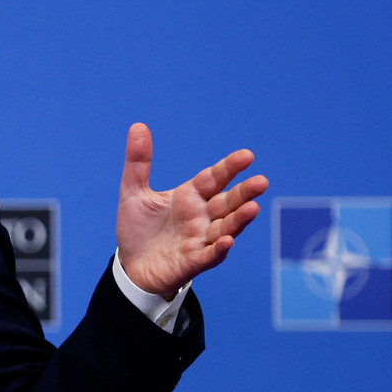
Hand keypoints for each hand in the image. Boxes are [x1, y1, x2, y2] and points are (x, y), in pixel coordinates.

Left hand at [116, 123, 268, 297]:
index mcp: (190, 197)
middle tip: (261, 181)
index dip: (229, 168)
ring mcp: (199, 240)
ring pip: (225, 228)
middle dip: (243, 193)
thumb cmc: (138, 229)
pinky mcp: (192, 262)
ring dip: (239, 219)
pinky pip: (209, 256)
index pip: (213, 179)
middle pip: (227, 203)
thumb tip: (138, 126)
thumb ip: (138, 162)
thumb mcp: (133, 193)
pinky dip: (218, 249)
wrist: (131, 266)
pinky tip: (227, 240)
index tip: (247, 156)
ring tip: (253, 207)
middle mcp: (201, 217)